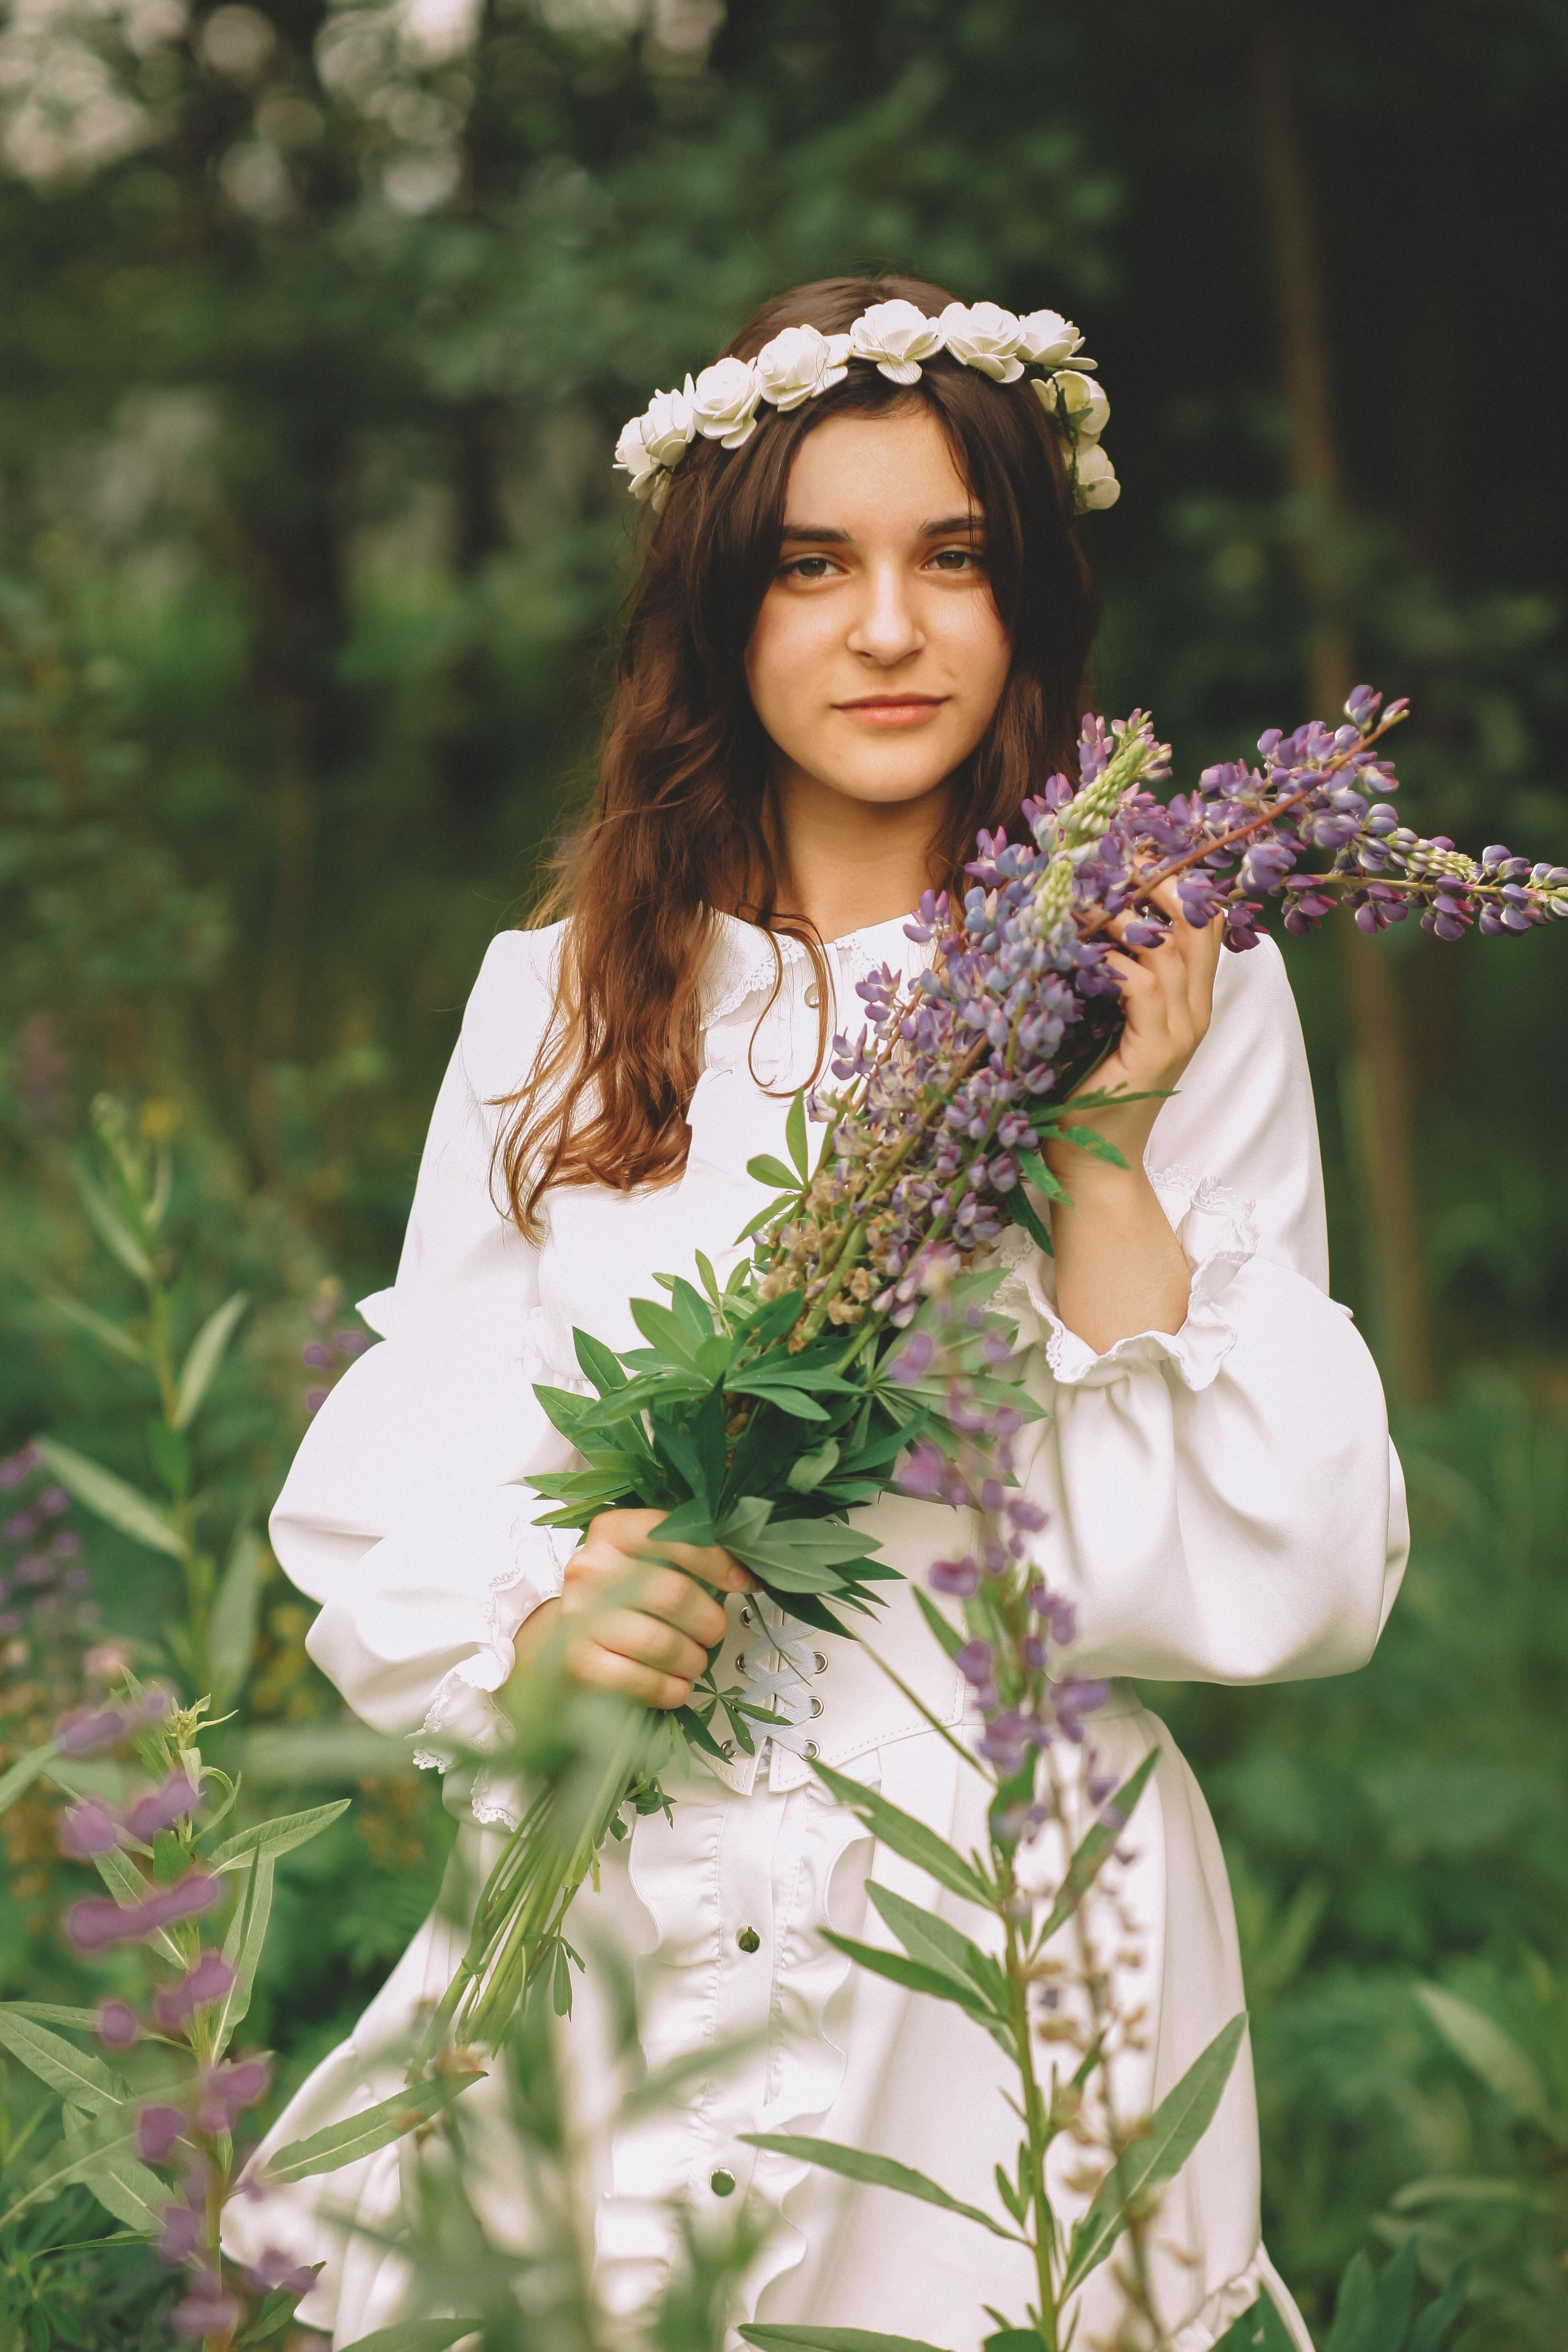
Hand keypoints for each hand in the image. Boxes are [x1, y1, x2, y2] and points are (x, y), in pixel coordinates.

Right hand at [511, 1508, 750, 1710]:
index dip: (716, 1560)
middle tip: (714, 1632)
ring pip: (662, 1643)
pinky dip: (672, 1690)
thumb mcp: (651, 1562)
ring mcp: (579, 1618)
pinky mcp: (579, 1664)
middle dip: (708, 1621)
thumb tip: (748, 1573)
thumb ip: (691, 1556)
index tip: (740, 1581)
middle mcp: (590, 1569)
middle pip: (673, 1594)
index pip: (672, 1535)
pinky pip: (644, 1682)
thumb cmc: (623, 1599)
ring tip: (694, 1661)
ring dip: (693, 1660)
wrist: (568, 1641)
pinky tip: (675, 1685)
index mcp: (612, 1532)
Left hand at [1049, 878, 1222, 1177]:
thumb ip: (1101, 977)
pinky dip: (1112, 962)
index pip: (1203, 925)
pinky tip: (1080, 952)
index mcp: (1186, 1002)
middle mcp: (1193, 1012)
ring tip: (1085, 900)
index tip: (1137, 852)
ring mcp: (1179, 1032)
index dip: (1177, 883)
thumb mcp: (1094, 1021)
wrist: (1090, 1164)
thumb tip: (1072, 921)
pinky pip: (1143, 988)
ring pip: (1170, 950)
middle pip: (1197, 925)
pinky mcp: (1156, 1052)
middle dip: (1161, 884)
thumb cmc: (1081, 1091)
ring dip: (1125, 917)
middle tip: (1118, 861)